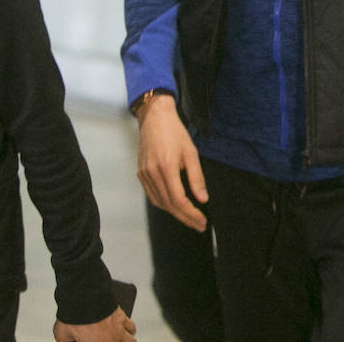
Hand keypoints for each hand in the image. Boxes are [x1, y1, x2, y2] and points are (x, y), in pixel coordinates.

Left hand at [52, 307, 136, 341]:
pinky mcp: (122, 316)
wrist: (83, 294)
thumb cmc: (72, 316)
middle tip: (107, 339)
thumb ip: (66, 341)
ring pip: (131, 340)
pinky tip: (122, 327)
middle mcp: (111, 339)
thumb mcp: (63, 334)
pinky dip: (128, 328)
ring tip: (118, 339)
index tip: (89, 339)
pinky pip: (131, 326)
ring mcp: (118, 329)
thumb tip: (68, 341)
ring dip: (126, 340)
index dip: (94, 341)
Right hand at [136, 93, 207, 231]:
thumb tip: (203, 199)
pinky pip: (152, 195)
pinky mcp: (140, 173)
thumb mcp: (191, 153)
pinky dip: (164, 203)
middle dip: (185, 218)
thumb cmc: (175, 132)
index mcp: (167, 167)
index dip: (191, 214)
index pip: (179, 200)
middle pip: (169, 205)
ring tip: (189, 218)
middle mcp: (153, 173)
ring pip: (159, 203)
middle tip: (199, 225)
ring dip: (175, 213)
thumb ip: (197, 178)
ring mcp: (144, 174)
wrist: (154, 118)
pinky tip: (174, 205)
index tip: (202, 221)